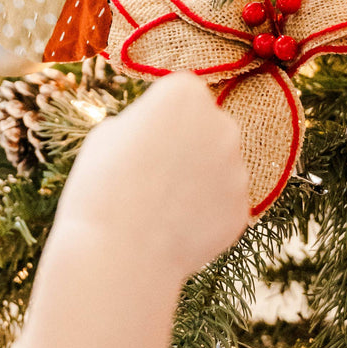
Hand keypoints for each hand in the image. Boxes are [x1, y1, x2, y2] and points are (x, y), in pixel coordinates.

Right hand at [56, 73, 250, 280]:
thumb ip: (143, 123)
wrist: (121, 254)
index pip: (181, 93)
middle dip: (187, 142)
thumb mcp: (108, 134)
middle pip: (206, 126)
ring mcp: (238, 168)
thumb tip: (158, 132)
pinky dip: (205, 211)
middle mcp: (222, 123)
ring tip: (161, 204)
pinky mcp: (244, 208)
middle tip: (152, 172)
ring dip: (198, 177)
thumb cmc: (103, 186)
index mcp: (186, 93)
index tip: (141, 138)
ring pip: (218, 164)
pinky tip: (176, 225)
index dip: (158, 115)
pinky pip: (224, 201)